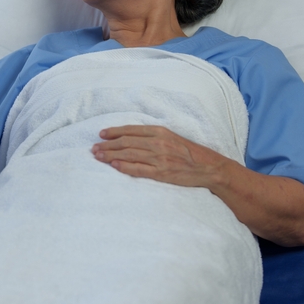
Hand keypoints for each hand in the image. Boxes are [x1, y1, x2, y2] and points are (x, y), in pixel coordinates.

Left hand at [91, 125, 226, 188]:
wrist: (209, 167)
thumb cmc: (190, 152)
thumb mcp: (172, 137)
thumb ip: (153, 136)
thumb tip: (131, 137)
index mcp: (160, 132)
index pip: (131, 130)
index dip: (114, 132)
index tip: (101, 134)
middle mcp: (158, 143)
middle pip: (126, 142)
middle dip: (107, 145)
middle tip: (94, 147)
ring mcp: (159, 158)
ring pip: (128, 155)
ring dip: (110, 155)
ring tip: (98, 156)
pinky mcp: (161, 173)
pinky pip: (138, 169)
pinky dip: (124, 167)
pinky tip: (113, 166)